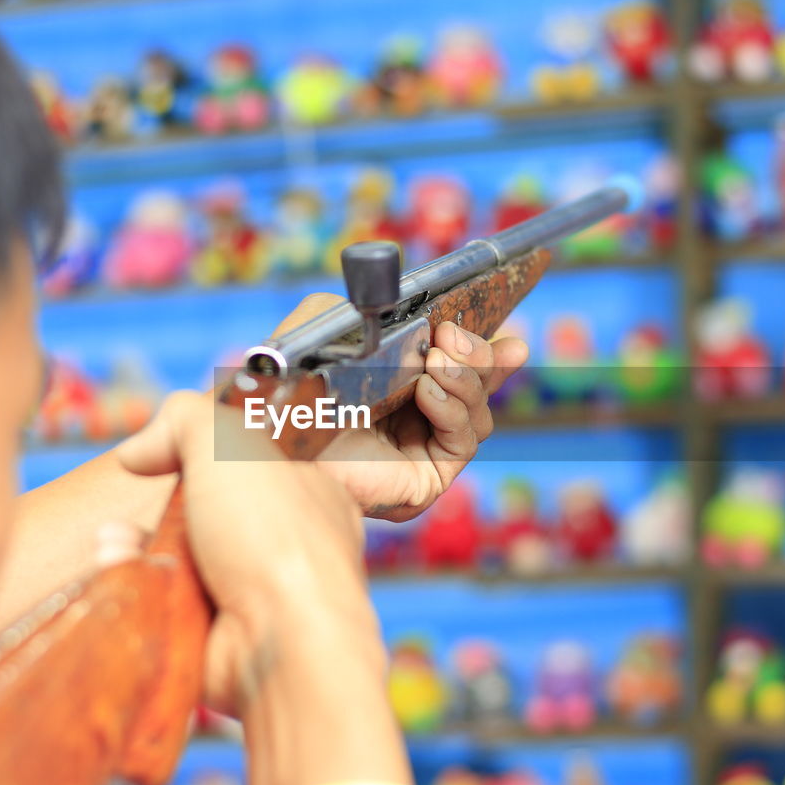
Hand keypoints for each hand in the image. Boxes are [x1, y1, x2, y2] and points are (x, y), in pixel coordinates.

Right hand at [114, 392, 380, 715]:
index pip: (259, 457)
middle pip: (212, 506)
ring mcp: (256, 589)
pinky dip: (138, 582)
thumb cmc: (274, 532)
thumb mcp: (229, 439)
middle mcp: (289, 538)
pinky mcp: (221, 632)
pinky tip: (118, 566)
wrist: (281, 637)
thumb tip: (141, 448)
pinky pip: (169, 600)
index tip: (172, 447)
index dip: (211, 447)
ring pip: (182, 555)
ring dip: (137, 542)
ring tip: (116, 539)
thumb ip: (185, 418)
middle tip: (144, 491)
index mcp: (311, 487)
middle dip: (163, 499)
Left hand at [275, 294, 529, 521]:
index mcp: (397, 388)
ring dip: (466, 379)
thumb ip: (367, 306)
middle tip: (454, 337)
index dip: (489, 353)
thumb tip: (409, 305)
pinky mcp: (426, 479)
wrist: (275, 440)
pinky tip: (428, 393)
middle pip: (479, 389)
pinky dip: (453, 410)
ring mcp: (422, 452)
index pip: (458, 370)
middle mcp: (413, 422)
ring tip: (437, 361)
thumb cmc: (292, 388)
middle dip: (480, 357)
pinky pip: (463, 441)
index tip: (510, 333)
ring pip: (479, 413)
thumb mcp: (328, 326)